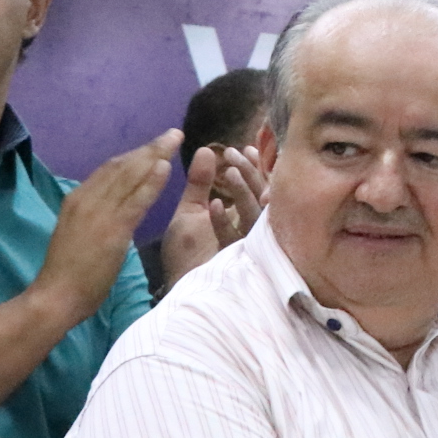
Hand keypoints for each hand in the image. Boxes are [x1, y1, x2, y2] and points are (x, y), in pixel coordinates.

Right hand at [32, 130, 179, 321]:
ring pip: (130, 176)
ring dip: (155, 156)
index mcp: (78, 199)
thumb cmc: (68, 272)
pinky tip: (166, 167)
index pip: (110, 169)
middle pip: (122, 165)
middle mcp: (87, 199)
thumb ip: (95, 215)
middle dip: (150, 148)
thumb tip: (112, 202)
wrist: (55, 296)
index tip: (154, 144)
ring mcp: (99, 213)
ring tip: (175, 140)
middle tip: (173, 133)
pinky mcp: (112, 230)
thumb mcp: (78, 233)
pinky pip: (136, 200)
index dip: (135, 154)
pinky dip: (151, 182)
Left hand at [160, 144, 264, 284]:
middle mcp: (250, 231)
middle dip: (250, 175)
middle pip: (262, 198)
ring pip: (254, 216)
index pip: (256, 188)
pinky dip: (224, 221)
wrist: (175, 288)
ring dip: (243, 192)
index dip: (253, 168)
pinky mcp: (234, 262)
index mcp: (241, 218)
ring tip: (228, 173)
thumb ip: (199, 182)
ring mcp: (246, 246)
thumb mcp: (191, 210)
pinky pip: (233, 239)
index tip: (243, 149)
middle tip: (235, 156)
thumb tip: (207, 149)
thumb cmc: (186, 253)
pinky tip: (214, 206)